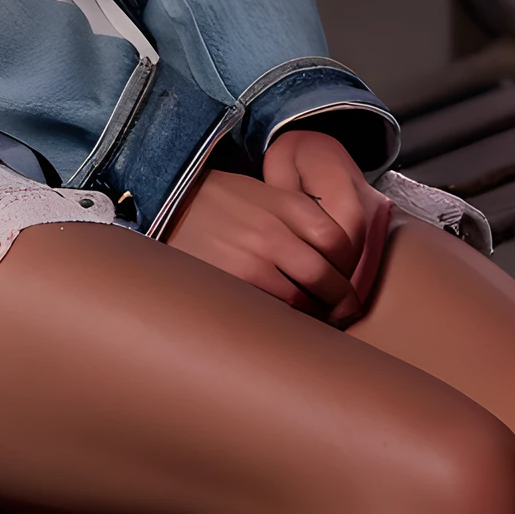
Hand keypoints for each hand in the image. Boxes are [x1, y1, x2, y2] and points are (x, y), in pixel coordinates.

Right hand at [165, 131, 390, 325]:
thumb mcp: (262, 192)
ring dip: (312, 315)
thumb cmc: (218, 200)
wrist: (166, 201)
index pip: (338, 242)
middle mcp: (272, 230)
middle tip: (340, 313)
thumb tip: (338, 253)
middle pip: (325, 277)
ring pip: (301, 299)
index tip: (346, 281)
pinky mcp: (231, 281)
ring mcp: (251, 258)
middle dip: (338, 301)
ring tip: (311, 320)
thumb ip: (298, 214)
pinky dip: (284, 319)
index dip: (348, 268)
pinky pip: (271, 309)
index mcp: (285, 204)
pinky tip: (283, 321)